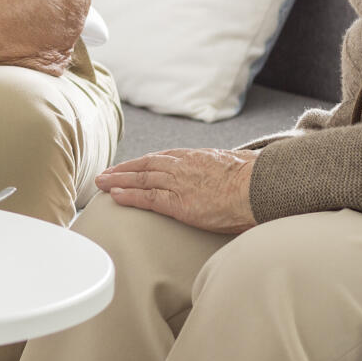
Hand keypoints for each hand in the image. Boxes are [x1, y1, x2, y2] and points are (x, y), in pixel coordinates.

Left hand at [96, 149, 258, 233]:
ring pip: (140, 180)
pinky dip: (128, 196)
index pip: (161, 158)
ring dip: (118, 181)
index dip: (141, 163)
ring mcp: (178, 183)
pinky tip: (114, 197)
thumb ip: (219, 171)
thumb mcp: (233, 167)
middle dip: (122, 170)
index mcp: (195, 157)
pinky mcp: (178, 203)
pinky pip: (147, 198)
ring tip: (101, 184)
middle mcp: (182, 166)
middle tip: (105, 174)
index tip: (128, 167)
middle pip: (144, 166)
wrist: (260, 187)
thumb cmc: (254, 180)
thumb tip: (223, 179)